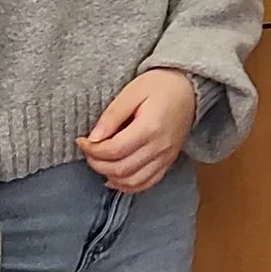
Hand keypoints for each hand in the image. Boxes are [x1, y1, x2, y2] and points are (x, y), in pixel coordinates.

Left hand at [78, 67, 198, 193]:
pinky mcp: (168, 161)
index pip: (114, 150)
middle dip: (97, 164)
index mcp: (151, 127)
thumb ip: (111, 116)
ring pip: (133, 182)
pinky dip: (128, 186)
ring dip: (110, 177)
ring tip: (99, 162)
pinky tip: (114, 178)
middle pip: (121, 169)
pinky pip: (147, 183)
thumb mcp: (131, 92)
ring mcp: (166, 157)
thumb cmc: (160, 85)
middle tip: (88, 151)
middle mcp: (160, 146)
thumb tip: (92, 138)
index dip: (92, 150)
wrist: (188, 88)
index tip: (82, 141)